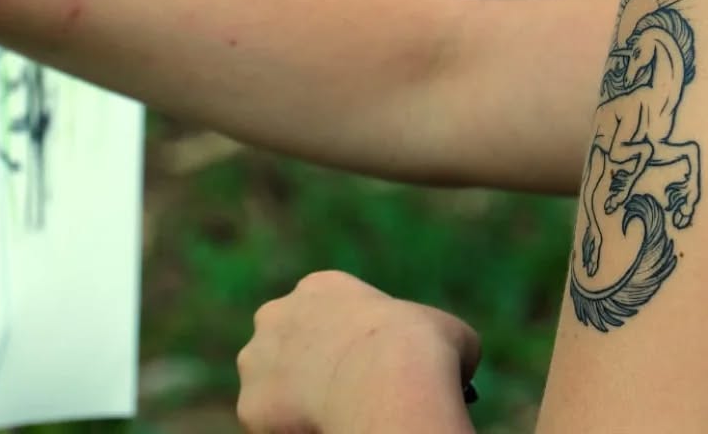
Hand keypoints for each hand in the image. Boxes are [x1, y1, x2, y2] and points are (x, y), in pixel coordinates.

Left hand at [236, 271, 479, 433]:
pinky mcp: (251, 404)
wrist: (390, 382)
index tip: (361, 371)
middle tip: (337, 402)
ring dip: (291, 404)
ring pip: (271, 386)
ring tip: (328, 423)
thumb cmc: (422, 350)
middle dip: (305, 370)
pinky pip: (267, 427)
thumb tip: (456, 358)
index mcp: (321, 288)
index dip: (344, 346)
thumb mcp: (446, 330)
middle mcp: (279, 314)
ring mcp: (259, 358)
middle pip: (288, 346)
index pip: (324, 316)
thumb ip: (436, 335)